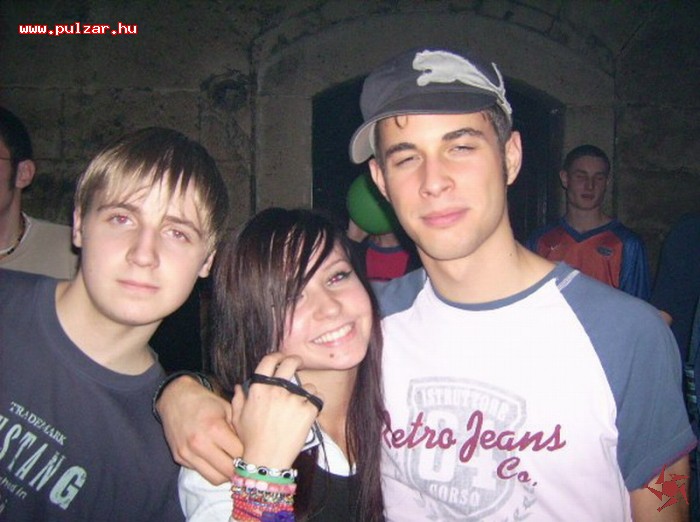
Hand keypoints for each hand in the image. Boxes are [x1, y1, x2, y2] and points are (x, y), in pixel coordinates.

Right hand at [157, 375, 240, 483]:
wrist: (175, 398)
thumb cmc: (206, 402)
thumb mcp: (227, 409)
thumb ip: (238, 430)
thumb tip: (250, 450)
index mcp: (214, 428)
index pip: (239, 454)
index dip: (248, 455)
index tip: (253, 453)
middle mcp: (199, 444)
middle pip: (228, 471)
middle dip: (239, 469)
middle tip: (245, 464)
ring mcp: (187, 453)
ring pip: (214, 478)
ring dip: (225, 474)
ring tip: (232, 465)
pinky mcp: (179, 458)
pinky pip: (201, 472)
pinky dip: (211, 470)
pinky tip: (216, 460)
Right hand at [232, 353, 320, 468]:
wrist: (266, 460)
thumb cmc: (250, 440)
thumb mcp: (238, 418)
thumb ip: (239, 399)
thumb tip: (240, 387)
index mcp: (259, 389)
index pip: (269, 361)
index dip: (277, 356)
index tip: (282, 357)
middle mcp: (277, 390)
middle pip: (291, 363)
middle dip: (296, 360)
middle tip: (299, 363)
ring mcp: (294, 399)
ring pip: (307, 385)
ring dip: (307, 391)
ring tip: (302, 404)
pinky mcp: (308, 410)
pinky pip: (318, 398)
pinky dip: (316, 403)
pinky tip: (311, 410)